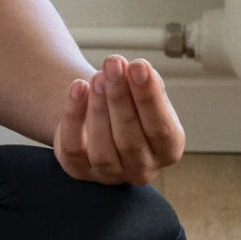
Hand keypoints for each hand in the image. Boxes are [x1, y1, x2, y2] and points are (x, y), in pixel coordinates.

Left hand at [53, 55, 185, 185]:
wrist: (100, 115)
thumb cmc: (130, 103)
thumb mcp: (145, 92)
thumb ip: (146, 83)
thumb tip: (137, 69)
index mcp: (167, 150)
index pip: (161, 129)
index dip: (149, 98)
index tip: (139, 66)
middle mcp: (142, 169)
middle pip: (130, 140)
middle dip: (120, 98)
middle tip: (113, 65)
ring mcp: (109, 175)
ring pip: (102, 150)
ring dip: (98, 109)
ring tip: (97, 77)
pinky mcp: (79, 170)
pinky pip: (73, 149)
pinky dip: (73, 117)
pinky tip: (78, 88)